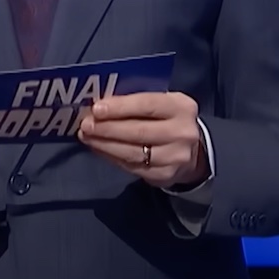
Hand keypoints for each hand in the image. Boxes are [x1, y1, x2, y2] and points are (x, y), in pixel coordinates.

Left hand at [78, 92, 208, 188]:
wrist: (193, 152)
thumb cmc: (168, 119)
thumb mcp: (163, 103)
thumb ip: (139, 101)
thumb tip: (102, 104)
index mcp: (182, 107)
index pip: (148, 105)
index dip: (121, 107)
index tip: (97, 109)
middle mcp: (182, 133)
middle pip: (138, 131)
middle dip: (107, 128)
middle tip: (85, 124)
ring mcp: (175, 157)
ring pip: (132, 152)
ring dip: (104, 144)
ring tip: (87, 136)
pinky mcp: (164, 176)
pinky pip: (131, 167)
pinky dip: (111, 157)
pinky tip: (99, 148)